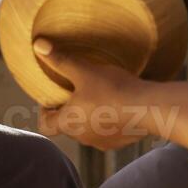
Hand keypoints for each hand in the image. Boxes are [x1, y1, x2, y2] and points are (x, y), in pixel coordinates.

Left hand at [33, 37, 169, 150]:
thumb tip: (38, 44)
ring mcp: (103, 142)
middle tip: (77, 91)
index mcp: (68, 123)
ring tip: (100, 96)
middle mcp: (83, 138)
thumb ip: (60, 60)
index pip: (45, 125)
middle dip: (70, 110)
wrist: (149, 109)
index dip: (44, 112)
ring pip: (88, 130)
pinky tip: (119, 105)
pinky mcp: (121, 142)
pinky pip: (108, 132)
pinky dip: (109, 121)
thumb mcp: (84, 70)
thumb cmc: (112, 90)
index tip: (53, 97)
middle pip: (67, 126)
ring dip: (90, 116)